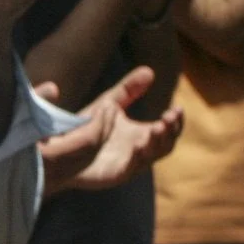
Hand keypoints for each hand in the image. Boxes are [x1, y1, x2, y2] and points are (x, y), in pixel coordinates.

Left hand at [40, 67, 182, 195]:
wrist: (66, 145)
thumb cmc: (91, 125)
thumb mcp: (111, 102)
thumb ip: (129, 88)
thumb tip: (150, 70)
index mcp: (142, 134)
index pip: (168, 130)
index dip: (176, 121)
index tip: (178, 108)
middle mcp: (140, 150)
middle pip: (166, 144)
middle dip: (171, 131)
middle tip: (170, 116)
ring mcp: (130, 163)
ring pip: (152, 156)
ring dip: (158, 143)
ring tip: (158, 126)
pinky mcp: (116, 173)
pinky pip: (131, 167)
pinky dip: (138, 157)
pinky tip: (139, 144)